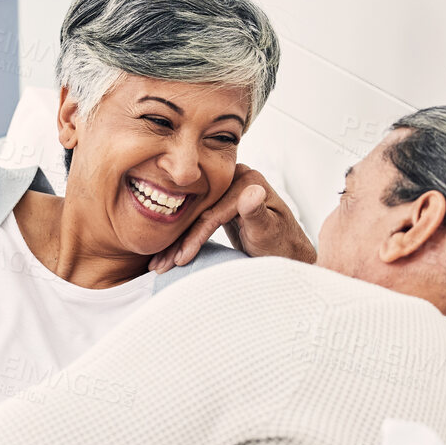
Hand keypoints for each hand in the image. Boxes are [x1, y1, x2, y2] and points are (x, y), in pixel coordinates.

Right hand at [150, 163, 316, 272]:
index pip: (211, 210)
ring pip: (194, 218)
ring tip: (158, 266)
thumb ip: (257, 213)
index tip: (181, 259)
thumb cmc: (281, 247)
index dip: (193, 236)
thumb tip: (253, 191)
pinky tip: (168, 254)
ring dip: (175, 243)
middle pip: (198, 211)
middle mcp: (236, 178)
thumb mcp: (268, 233)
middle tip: (159, 265)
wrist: (286, 255)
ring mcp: (227, 189)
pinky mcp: (222, 202)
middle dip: (178, 241)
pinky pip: (197, 221)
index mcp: (248, 179)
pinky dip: (184, 239)